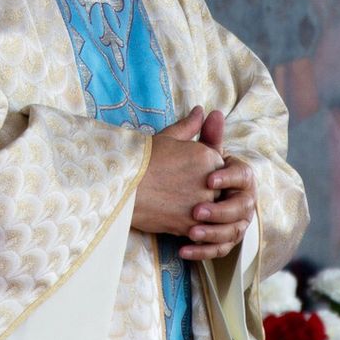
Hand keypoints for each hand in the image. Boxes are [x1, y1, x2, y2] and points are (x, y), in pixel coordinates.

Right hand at [131, 107, 222, 243]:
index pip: (218, 166)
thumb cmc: (141, 158)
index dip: (202, 172)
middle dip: (204, 192)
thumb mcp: (167, 137)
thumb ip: (189, 126)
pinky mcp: (192, 224)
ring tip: (177, 206)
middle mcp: (211, 180)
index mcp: (208, 156)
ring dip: (200, 211)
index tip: (185, 174)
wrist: (122, 185)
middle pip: (217, 189)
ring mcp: (203, 204)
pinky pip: (202, 229)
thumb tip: (202, 111)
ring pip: (211, 211)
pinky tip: (177, 220)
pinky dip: (192, 227)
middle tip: (180, 191)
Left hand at [186, 108, 255, 261]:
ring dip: (212, 234)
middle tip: (196, 211)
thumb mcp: (198, 153)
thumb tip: (210, 111)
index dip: (228, 179)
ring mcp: (236, 223)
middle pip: (241, 209)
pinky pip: (218, 251)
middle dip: (220, 211)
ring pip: (231, 232)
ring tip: (190, 232)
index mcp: (240, 176)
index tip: (209, 181)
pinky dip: (201, 252)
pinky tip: (183, 250)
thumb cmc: (194, 170)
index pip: (243, 176)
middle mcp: (243, 201)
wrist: (187, 193)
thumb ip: (207, 136)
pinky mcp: (224, 241)